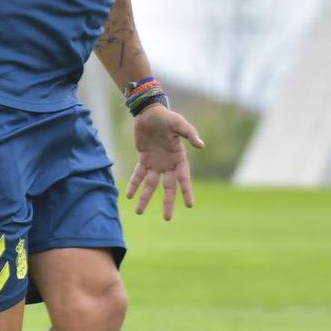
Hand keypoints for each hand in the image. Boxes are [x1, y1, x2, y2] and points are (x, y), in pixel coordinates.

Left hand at [126, 104, 204, 218]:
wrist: (149, 112)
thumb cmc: (166, 118)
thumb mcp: (179, 123)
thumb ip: (190, 134)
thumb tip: (201, 145)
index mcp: (180, 158)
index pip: (184, 179)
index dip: (187, 192)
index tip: (189, 205)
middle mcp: (168, 164)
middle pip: (168, 188)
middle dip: (168, 203)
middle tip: (167, 219)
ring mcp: (156, 163)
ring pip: (151, 185)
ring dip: (145, 198)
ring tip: (139, 212)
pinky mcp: (143, 159)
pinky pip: (138, 175)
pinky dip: (134, 184)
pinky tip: (129, 196)